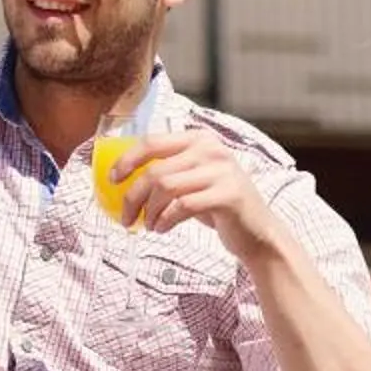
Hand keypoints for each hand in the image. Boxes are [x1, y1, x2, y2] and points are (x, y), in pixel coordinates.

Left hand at [108, 130, 282, 257]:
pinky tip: (162, 229)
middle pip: (155, 170)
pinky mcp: (228, 195)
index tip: (113, 180)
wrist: (258, 232)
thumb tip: (123, 178)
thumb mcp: (194, 179)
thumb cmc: (218, 206)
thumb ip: (169, 170)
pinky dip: (165, 220)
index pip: (152, 142)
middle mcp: (212, 149)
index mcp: (199, 138)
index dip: (127, 160)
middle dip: (132, 196)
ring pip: (166, 188)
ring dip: (149, 212)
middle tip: (125, 217)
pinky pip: (183, 206)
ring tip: (148, 225)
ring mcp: (222, 170)